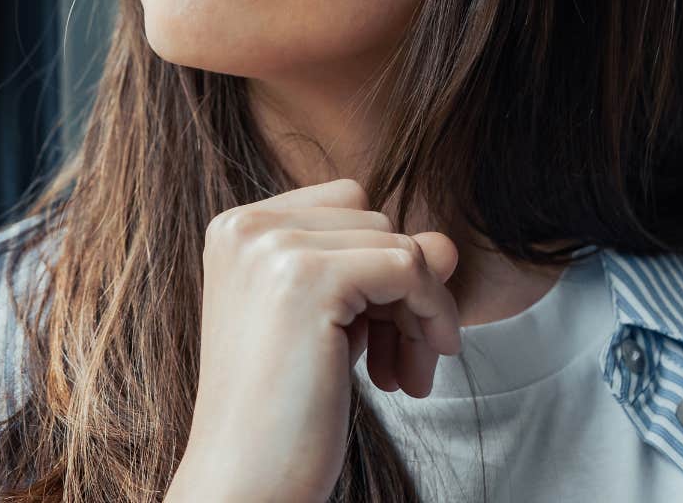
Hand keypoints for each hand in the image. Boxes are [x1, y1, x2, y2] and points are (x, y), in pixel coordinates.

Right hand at [165, 178, 459, 501]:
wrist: (242, 482)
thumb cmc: (280, 415)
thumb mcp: (331, 328)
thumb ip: (378, 273)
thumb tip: (448, 242)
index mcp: (235, 231)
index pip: (344, 206)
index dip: (376, 266)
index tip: (377, 336)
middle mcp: (245, 228)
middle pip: (374, 220)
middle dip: (402, 292)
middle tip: (400, 365)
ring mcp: (272, 248)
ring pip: (398, 243)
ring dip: (419, 311)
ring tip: (404, 376)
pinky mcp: (308, 278)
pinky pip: (410, 266)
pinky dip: (430, 315)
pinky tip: (413, 376)